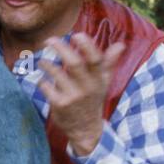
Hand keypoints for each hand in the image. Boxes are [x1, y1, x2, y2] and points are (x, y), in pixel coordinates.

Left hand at [35, 34, 125, 156]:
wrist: (85, 128)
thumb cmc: (92, 99)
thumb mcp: (103, 82)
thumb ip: (109, 62)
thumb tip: (120, 45)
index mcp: (98, 79)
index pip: (96, 60)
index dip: (87, 46)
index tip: (77, 35)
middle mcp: (87, 87)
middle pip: (74, 63)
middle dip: (61, 48)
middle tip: (49, 40)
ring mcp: (72, 96)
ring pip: (57, 73)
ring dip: (47, 64)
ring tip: (43, 61)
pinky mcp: (59, 105)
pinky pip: (46, 87)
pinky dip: (42, 80)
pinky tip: (43, 79)